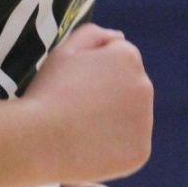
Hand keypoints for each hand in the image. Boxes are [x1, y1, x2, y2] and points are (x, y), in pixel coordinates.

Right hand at [25, 23, 153, 183]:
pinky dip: (113, 143)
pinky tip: (89, 143)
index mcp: (127, 57)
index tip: (72, 79)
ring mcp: (146, 122)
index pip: (117, 54)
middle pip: (128, 84)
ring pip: (130, 113)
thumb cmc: (49, 89)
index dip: (91, 65)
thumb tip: (118, 36)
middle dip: (108, 89)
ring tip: (81, 124)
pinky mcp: (141, 151)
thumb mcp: (64, 50)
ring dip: (112, 115)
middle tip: (75, 102)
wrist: (41, 139)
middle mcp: (145, 87)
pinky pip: (129, 143)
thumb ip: (93, 34)